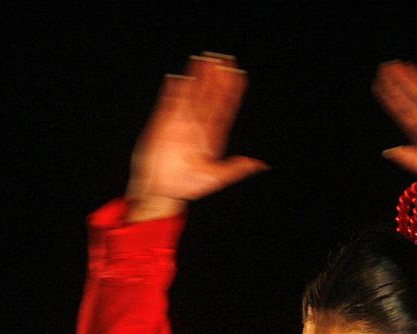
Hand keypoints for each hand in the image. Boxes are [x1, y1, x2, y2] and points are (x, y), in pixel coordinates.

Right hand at [126, 53, 267, 220]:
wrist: (158, 191)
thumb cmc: (185, 187)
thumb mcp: (214, 179)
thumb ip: (234, 169)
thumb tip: (258, 165)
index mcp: (212, 136)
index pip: (224, 107)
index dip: (231, 90)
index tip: (238, 73)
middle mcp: (198, 126)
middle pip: (209, 95)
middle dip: (216, 78)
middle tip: (223, 59)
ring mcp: (181, 123)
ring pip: (191, 95)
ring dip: (197, 78)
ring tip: (203, 59)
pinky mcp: (163, 124)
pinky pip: (169, 103)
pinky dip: (173, 90)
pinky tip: (178, 77)